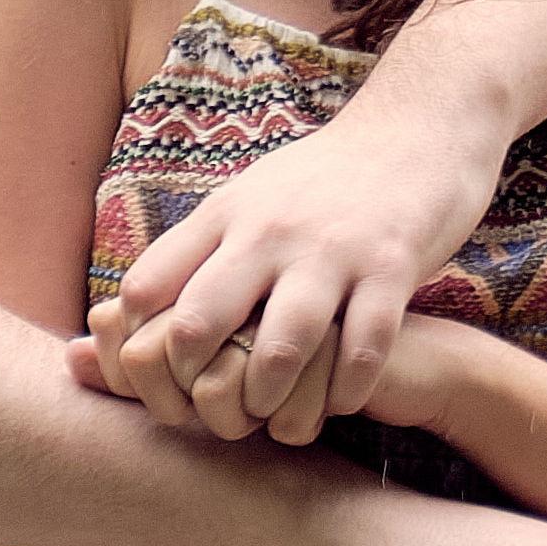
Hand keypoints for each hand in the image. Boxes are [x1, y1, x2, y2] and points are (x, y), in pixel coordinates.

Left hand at [100, 91, 494, 443]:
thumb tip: (127, 308)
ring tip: (271, 416)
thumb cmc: (322, 180)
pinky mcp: (391, 267)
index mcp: (225, 213)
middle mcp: (269, 230)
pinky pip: (362, 348)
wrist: (418, 129)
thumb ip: (196, 248)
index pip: (147, 288)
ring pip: (281, 345)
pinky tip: (342, 402)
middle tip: (212, 410)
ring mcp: (331, 249)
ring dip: (269, 396)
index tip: (161, 377)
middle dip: (196, 383)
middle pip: (200, 321)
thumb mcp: (247, 197)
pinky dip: (346, 390)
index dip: (139, 345)